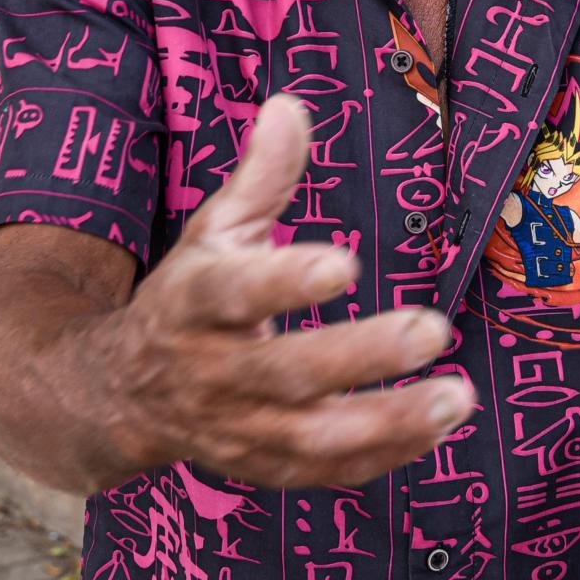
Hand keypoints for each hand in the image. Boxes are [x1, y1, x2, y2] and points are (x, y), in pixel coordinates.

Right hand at [99, 95, 473, 487]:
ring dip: (389, 421)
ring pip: (312, 438)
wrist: (122, 395)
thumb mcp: (213, 229)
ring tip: (457, 396)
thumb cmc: (189, 295)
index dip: (285, 281)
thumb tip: (290, 106)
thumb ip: (260, 176)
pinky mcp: (264, 468)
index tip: (344, 264)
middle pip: (286, 372)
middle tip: (434, 329)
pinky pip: (327, 473)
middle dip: (361, 356)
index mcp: (193, 301)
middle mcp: (212, 372)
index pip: (234, 292)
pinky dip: (384, 456)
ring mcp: (238, 428)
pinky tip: (438, 427)